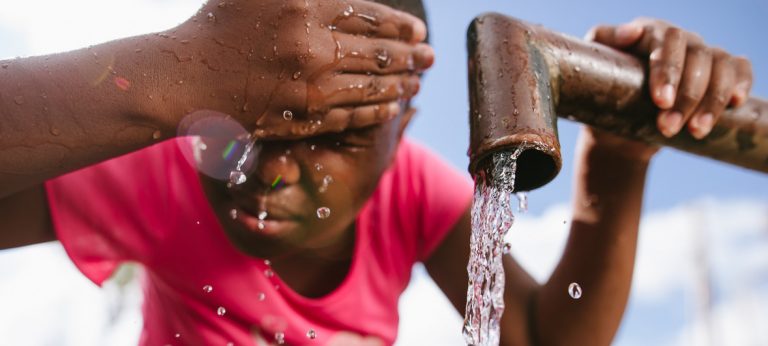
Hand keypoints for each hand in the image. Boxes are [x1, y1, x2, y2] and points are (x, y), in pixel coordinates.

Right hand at [164, 0, 432, 136]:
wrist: (185, 79)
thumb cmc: (218, 25)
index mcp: (303, 5)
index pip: (369, 13)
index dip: (400, 24)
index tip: (418, 30)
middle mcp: (312, 45)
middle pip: (379, 51)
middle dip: (411, 56)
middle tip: (431, 57)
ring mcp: (309, 85)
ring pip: (372, 86)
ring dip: (401, 83)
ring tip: (418, 81)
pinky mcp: (304, 116)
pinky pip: (353, 113)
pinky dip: (378, 109)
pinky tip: (393, 105)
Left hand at [586, 17, 752, 138]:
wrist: (615, 128)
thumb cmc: (600, 94)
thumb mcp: (591, 68)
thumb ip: (604, 43)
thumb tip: (633, 33)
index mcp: (648, 33)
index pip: (666, 42)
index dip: (667, 70)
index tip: (660, 101)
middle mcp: (678, 40)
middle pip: (697, 56)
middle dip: (687, 95)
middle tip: (669, 126)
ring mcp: (700, 54)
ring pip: (720, 66)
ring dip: (712, 101)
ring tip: (695, 131)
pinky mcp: (717, 72)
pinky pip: (739, 68)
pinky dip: (742, 82)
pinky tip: (735, 103)